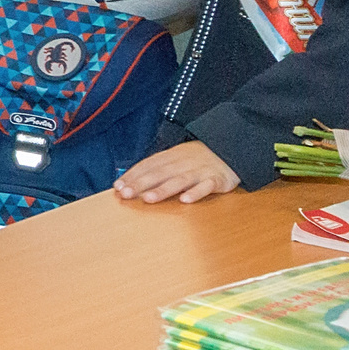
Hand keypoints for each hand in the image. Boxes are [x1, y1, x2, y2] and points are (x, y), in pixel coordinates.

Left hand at [114, 140, 240, 204]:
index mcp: (171, 157)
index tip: (118, 187)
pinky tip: (185, 200)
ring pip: (180, 180)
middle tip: (126, 194)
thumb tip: (127, 182)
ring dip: (163, 189)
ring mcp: (200, 171)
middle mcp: (183, 163)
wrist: (231, 149)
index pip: (148, 165)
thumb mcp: (175, 158)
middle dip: (141, 184)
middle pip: (160, 173)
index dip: (132, 175)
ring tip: (148, 198)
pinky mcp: (217, 180)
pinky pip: (206, 187)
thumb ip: (154, 169)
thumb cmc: (196, 159)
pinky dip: (196, 193)